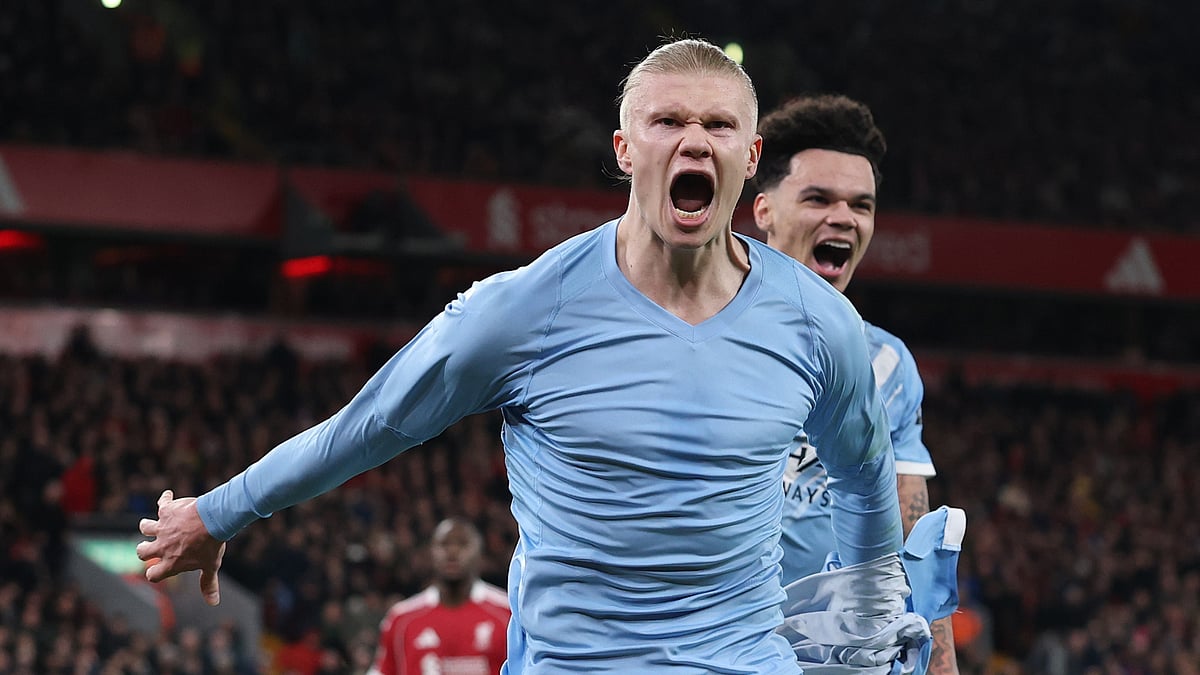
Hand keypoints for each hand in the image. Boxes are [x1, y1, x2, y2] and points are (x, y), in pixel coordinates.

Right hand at [136, 490, 226, 605]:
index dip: (154, 573)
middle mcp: (162, 546)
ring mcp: (162, 528)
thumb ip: (208, 584)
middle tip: (149, 547)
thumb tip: (213, 602)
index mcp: (170, 562)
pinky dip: (165, 499)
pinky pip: (162, 503)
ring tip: (153, 524)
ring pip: (145, 526)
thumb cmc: (212, 544)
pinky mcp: (167, 511)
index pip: (152, 575)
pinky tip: (169, 496)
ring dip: (148, 525)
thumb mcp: (211, 566)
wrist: (213, 520)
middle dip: (144, 549)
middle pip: (141, 551)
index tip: (156, 570)